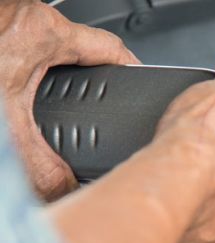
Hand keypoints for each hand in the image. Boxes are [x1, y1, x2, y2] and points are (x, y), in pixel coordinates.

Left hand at [0, 0, 138, 200]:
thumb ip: (44, 170)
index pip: (111, 48)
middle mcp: (23, 17)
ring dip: (50, 79)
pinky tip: (10, 100)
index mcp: (43, 32)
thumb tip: (69, 196)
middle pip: (79, 49)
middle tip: (91, 112)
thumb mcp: (6, 134)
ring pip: (44, 50)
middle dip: (87, 81)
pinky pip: (18, 52)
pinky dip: (20, 76)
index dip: (132, 71)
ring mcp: (3, 20)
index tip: (142, 87)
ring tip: (44, 109)